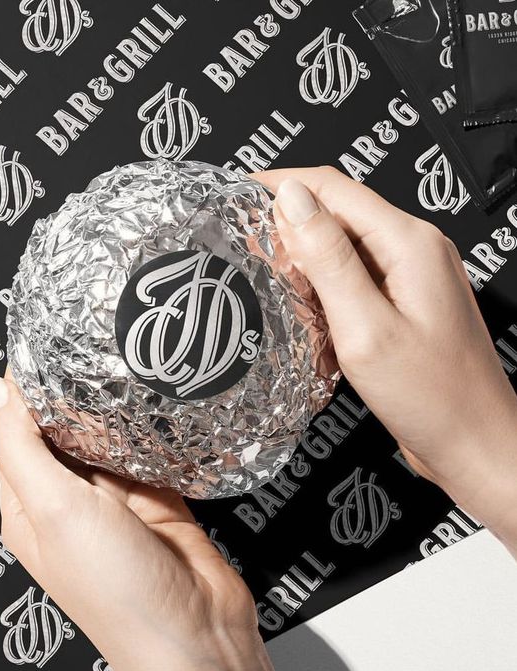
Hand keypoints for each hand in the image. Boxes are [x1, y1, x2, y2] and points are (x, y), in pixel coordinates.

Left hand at [0, 371, 339, 670]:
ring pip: (108, 437)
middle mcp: (66, 505)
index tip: (44, 339)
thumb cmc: (117, 590)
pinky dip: (153, 430)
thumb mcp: (52, 510)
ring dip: (116, 409)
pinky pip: (149, 452)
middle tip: (92, 339)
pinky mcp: (156, 502)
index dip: (25, 389)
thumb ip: (20, 447)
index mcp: (27, 507)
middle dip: (75, 391)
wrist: (198, 640)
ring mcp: (114, 504)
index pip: (14, 432)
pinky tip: (160, 399)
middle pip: (62, 430)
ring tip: (128, 359)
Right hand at [261, 167, 516, 554]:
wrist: (474, 444)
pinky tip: (306, 313)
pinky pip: (356, 279)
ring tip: (268, 282)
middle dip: (288, 223)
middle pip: (339, 213)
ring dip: (304, 259)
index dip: (281, 185)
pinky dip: (324, 289)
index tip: (237, 192)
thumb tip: (292, 200)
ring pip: (344, 247)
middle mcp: (416, 250)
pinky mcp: (405, 303)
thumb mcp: (365, 327)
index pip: (333, 188)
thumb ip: (328, 259)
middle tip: (243, 247)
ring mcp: (413, 276)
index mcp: (409, 244)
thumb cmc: (432, 396)